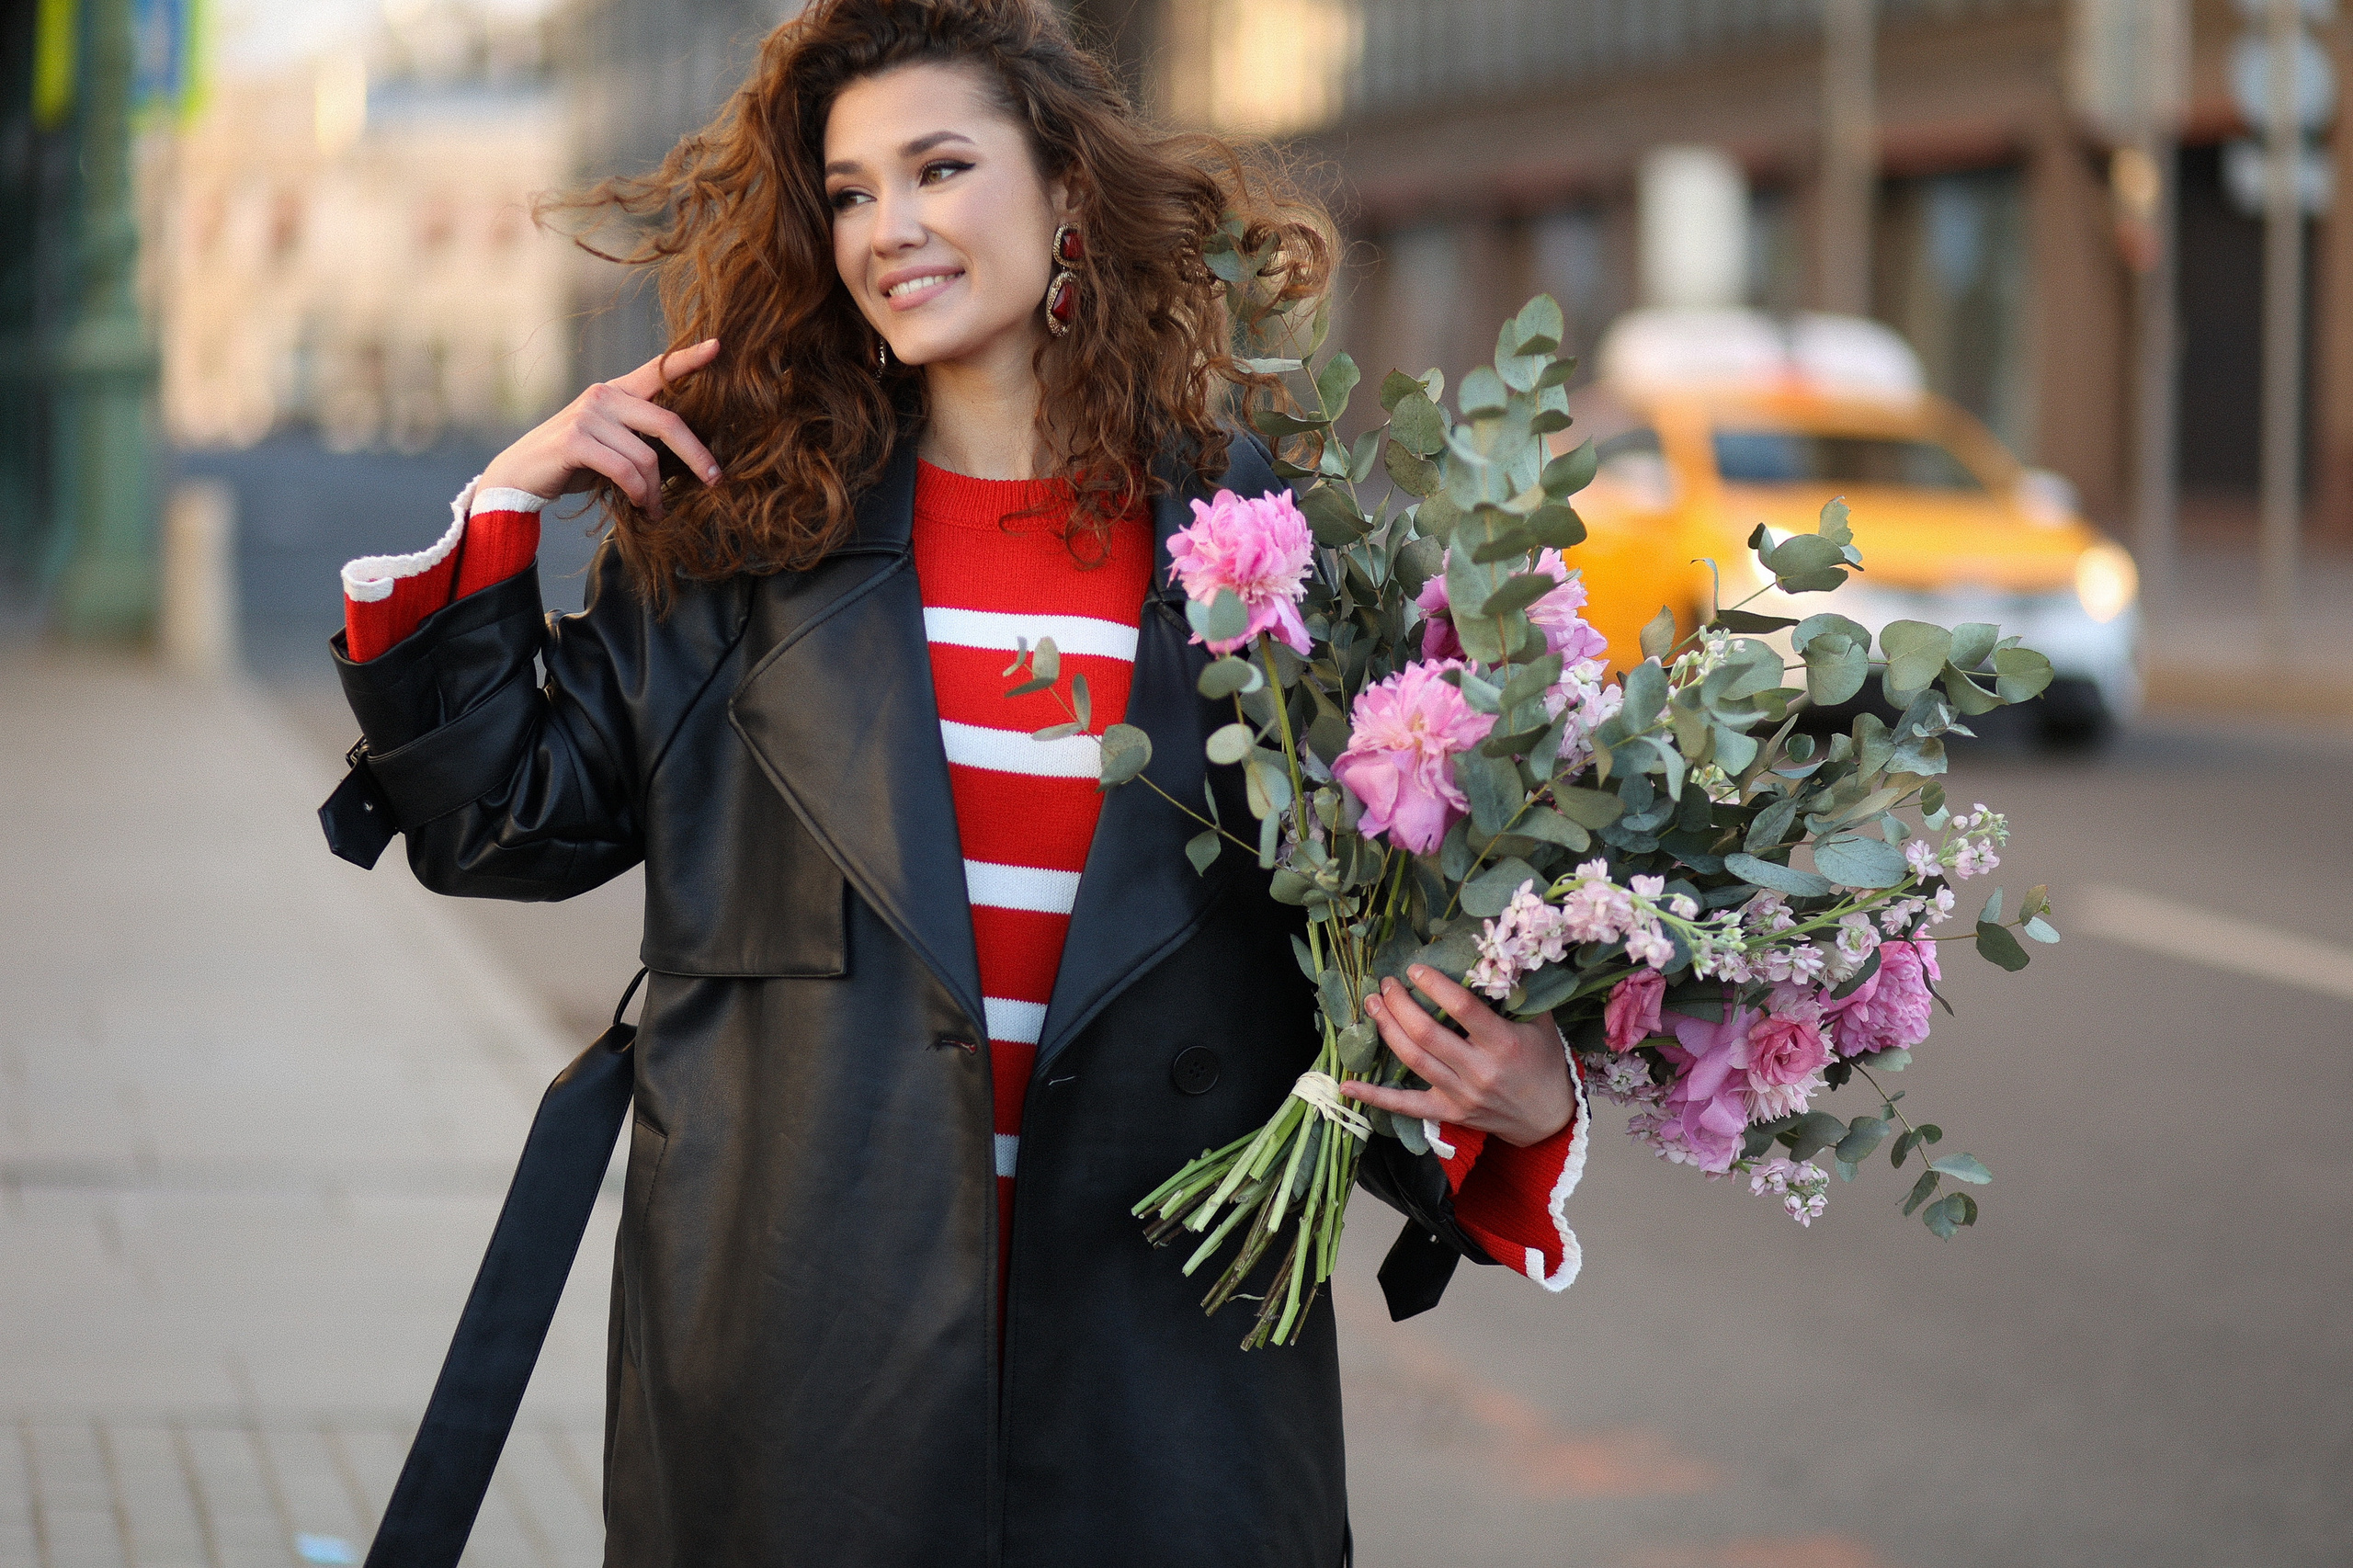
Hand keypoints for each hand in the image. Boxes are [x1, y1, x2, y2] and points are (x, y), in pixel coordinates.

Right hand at [479, 339, 723, 517]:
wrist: (521, 475)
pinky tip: (640, 507)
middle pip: (667, 423)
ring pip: (646, 458)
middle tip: (715, 480)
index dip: (687, 359)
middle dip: (697, 455)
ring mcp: (588, 415)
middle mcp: (603, 396)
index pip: (656, 370)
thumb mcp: (612, 445)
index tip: (718, 346)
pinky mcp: (575, 440)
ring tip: (655, 510)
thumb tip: (689, 460)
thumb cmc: (574, 463)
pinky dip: (638, 494)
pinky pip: (624, 471)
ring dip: (655, 492)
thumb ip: (641, 439)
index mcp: (616, 391)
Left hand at [1341, 965, 1571, 1147]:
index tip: (1415, 968)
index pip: (1462, 1008)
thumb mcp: (1540, 1022)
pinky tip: (1347, 1085)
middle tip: (1387, 984)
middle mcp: (1479, 1070)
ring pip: (1413, 1060)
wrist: (1549, 1117)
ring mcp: (1461, 1095)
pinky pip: (1406, 1106)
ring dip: (1387, 1030)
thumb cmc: (1544, 1061)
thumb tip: (1491, 954)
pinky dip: (1375, 1097)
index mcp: (1503, 1043)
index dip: (1434, 985)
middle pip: (1426, 1033)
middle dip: (1400, 1004)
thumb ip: (1516, 991)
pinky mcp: (1448, 1113)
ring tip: (1372, 1004)